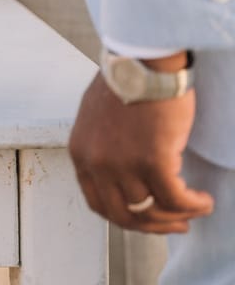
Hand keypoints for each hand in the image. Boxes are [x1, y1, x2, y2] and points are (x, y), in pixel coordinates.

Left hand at [68, 71, 214, 234]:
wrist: (143, 58)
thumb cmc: (126, 79)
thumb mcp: (96, 117)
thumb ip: (102, 148)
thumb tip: (121, 177)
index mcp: (80, 152)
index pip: (98, 203)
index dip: (126, 217)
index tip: (146, 218)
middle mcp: (97, 162)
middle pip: (124, 215)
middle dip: (153, 225)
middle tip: (176, 224)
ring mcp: (123, 163)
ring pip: (152, 210)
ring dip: (178, 214)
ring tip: (194, 207)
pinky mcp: (153, 160)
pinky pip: (177, 198)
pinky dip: (193, 205)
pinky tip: (203, 201)